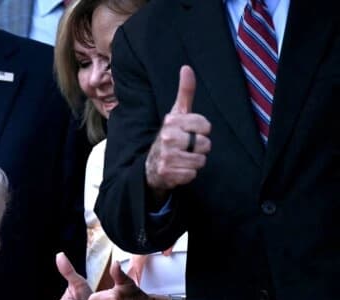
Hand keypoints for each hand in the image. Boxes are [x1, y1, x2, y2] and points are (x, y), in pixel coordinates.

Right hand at [145, 66, 211, 197]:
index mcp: (171, 122)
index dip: (202, 131)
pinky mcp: (167, 173)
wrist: (150, 166)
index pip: (206, 127)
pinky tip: (178, 169)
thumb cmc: (169, 137)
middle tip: (186, 148)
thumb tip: (187, 68)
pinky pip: (192, 174)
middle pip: (205, 144)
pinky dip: (188, 174)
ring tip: (183, 159)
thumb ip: (185, 92)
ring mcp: (166, 156)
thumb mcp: (177, 114)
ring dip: (194, 162)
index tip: (190, 133)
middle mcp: (166, 138)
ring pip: (200, 160)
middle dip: (199, 148)